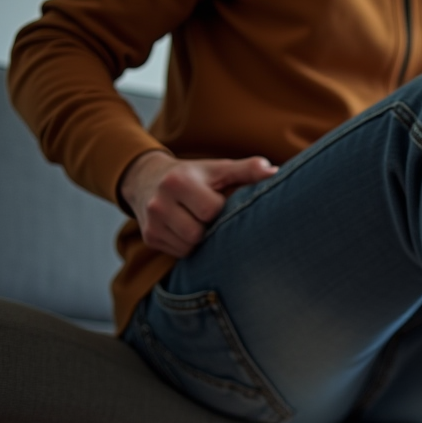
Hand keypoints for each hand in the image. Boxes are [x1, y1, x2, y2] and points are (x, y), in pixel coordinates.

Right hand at [119, 150, 277, 257]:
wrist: (148, 178)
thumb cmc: (195, 176)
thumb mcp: (219, 169)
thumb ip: (246, 170)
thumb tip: (273, 171)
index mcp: (178, 182)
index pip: (210, 210)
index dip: (220, 209)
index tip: (219, 201)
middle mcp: (159, 203)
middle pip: (197, 233)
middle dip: (209, 226)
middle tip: (208, 214)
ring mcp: (152, 222)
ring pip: (189, 246)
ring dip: (200, 239)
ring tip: (198, 221)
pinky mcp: (149, 237)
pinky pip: (180, 253)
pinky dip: (188, 245)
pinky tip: (186, 229)